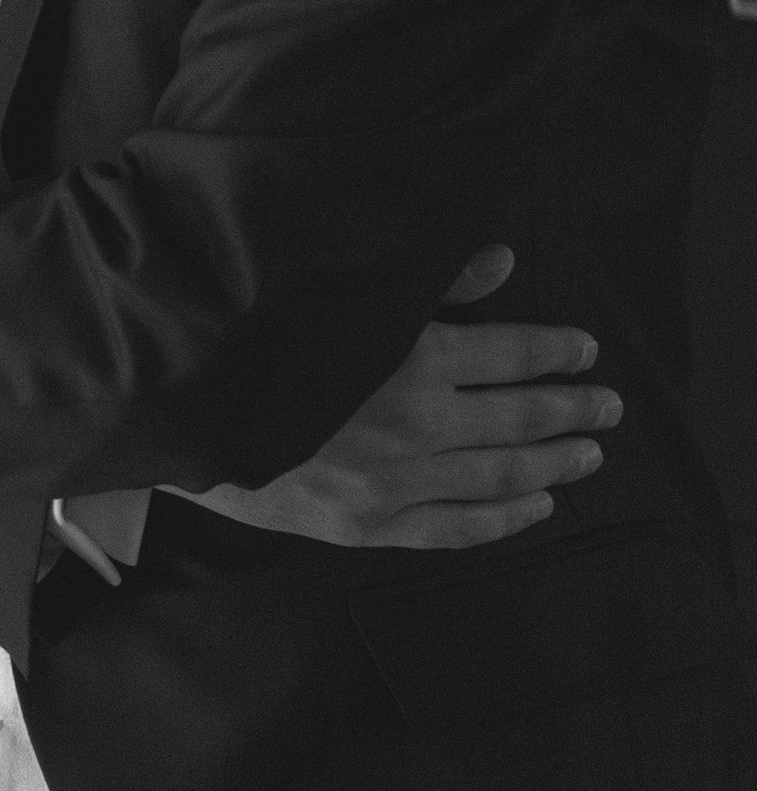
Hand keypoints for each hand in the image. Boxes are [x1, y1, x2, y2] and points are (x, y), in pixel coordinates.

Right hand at [182, 247, 618, 548]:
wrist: (179, 411)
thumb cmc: (257, 340)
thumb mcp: (338, 296)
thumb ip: (425, 283)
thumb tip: (502, 262)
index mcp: (409, 358)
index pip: (508, 352)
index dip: (554, 350)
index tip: (587, 350)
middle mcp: (416, 425)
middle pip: (518, 417)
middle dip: (571, 409)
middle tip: (610, 407)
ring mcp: (396, 482)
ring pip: (499, 476)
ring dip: (552, 464)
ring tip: (589, 455)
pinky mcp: (369, 526)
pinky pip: (458, 528)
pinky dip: (505, 519)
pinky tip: (537, 508)